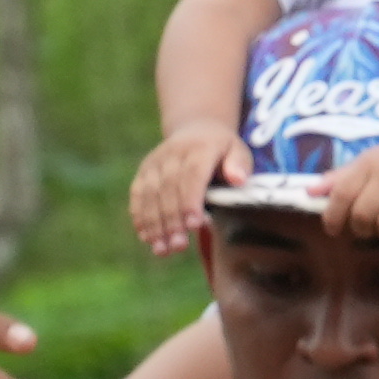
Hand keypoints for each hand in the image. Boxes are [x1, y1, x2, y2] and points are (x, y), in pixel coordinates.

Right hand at [127, 123, 232, 257]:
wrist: (196, 129)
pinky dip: (140, 216)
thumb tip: (237, 179)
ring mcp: (155, 162)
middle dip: (172, 219)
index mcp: (200, 148)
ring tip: (162, 249)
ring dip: (154, 223)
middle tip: (178, 246)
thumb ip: (240, 165)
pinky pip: (138, 194)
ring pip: (151, 194)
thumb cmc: (224, 150)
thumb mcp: (239, 151)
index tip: (194, 226)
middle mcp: (173, 153)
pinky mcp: (144, 171)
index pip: (193, 175)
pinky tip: (146, 238)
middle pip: (169, 188)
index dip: (191, 201)